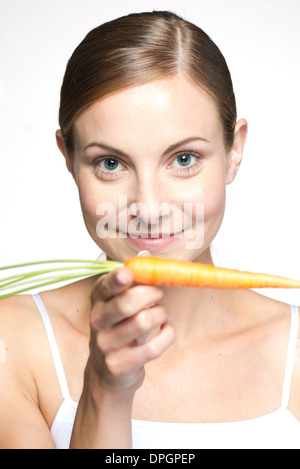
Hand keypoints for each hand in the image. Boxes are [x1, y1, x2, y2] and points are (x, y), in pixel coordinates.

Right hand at [88, 265, 175, 392]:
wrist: (108, 374)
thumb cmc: (121, 329)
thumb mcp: (122, 303)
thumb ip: (134, 280)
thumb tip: (145, 255)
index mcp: (98, 299)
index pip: (104, 286)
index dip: (117, 279)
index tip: (128, 273)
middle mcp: (97, 320)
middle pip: (127, 302)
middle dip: (152, 293)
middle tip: (160, 293)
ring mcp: (106, 344)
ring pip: (143, 322)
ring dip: (161, 314)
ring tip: (161, 314)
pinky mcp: (119, 365)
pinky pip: (154, 347)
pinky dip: (168, 335)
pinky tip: (166, 330)